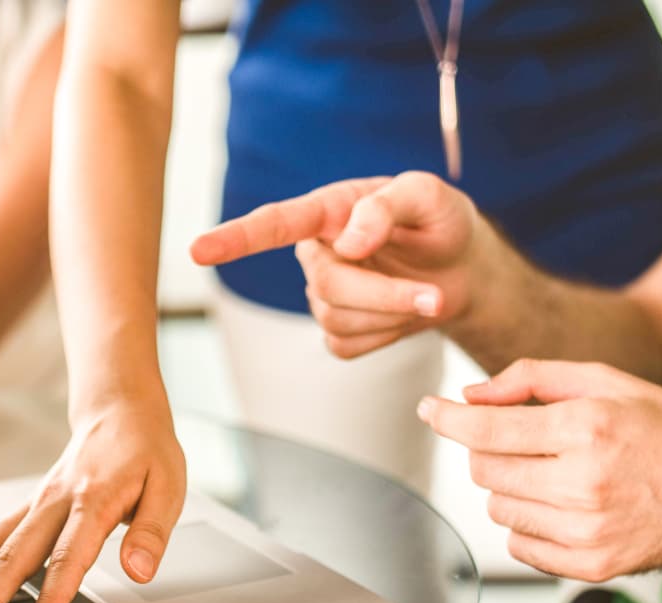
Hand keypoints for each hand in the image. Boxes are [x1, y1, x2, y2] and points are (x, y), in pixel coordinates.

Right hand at [0, 398, 185, 602]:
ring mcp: (40, 501)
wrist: (121, 410)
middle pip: (16, 553)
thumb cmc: (147, 451)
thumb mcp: (169, 487)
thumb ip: (152, 532)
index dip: (54, 597)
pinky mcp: (33, 504)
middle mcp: (58, 500)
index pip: (69, 556)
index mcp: (95, 499)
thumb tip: (139, 573)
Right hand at [191, 172, 485, 357]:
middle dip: (385, 295)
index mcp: (329, 211)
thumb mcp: (429, 197)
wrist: (463, 271)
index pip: (274, 224)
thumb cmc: (440, 223)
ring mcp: (324, 296)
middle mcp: (318, 253)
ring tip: (426, 295)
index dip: (235, 239)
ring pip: (338, 320)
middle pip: (328, 286)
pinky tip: (401, 316)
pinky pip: (348, 346)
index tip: (198, 251)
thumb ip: (387, 206)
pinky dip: (386, 337)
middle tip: (434, 295)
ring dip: (392, 314)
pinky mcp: (339, 331)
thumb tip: (347, 242)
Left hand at [418, 359, 661, 579]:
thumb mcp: (606, 381)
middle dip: (490, 449)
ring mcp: (586, 532)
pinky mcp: (589, 566)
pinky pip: (518, 545)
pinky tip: (560, 506)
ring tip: (553, 473)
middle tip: (524, 441)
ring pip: (496, 508)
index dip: (447, 418)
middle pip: (484, 469)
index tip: (429, 410)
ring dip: (509, 487)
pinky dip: (526, 524)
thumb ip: (531, 379)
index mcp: (586, 430)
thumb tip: (471, 396)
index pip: (486, 429)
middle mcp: (583, 484)